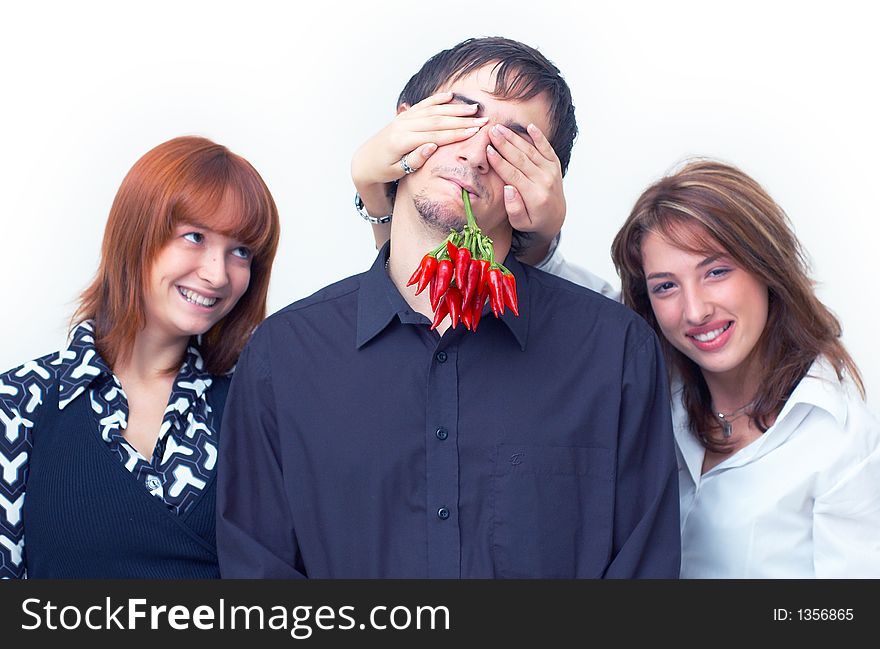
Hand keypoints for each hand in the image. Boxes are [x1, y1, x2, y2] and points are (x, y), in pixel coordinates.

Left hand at [351, 91, 488, 191]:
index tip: (475, 132)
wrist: (365, 160)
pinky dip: (437, 99)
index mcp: (402, 141)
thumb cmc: (382, 170)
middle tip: (482, 119)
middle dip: (462, 120)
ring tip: (473, 108)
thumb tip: (432, 146)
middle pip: (438, 121)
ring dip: (455, 109)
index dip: (457, 134)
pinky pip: (423, 105)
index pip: (435, 136)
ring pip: (433, 111)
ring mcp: (404, 118)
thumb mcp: (397, 170)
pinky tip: (450, 96)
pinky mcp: (404, 116)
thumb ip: (415, 159)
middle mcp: (403, 125)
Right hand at [486, 123, 564, 262]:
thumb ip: (514, 209)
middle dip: (504, 144)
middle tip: (491, 131)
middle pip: (521, 159)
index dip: (499, 161)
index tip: (487, 150)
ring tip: (500, 128)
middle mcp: (545, 181)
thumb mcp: (521, 223)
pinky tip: (529, 126)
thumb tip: (508, 189)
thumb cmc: (534, 221)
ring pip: (531, 151)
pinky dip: (539, 137)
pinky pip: (547, 148)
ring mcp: (551, 171)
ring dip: (515, 137)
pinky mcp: (555, 165)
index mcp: (535, 196)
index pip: (513, 175)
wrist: (555, 218)